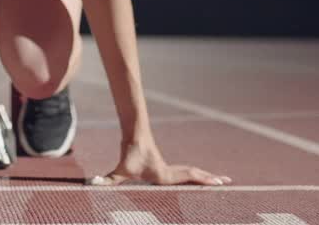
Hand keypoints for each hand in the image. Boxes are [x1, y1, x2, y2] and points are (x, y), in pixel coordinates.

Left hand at [88, 137, 231, 186]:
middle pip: (194, 174)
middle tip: (227, 182)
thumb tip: (91, 184)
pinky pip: (185, 172)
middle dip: (210, 179)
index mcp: (165, 175)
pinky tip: (200, 179)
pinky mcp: (165, 166)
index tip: (217, 182)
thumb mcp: (119, 171)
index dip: (202, 180)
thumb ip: (107, 179)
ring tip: (221, 181)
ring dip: (205, 177)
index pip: (187, 178)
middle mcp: (170, 171)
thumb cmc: (128, 153)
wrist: (134, 135)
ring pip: (191, 173)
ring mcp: (169, 168)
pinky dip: (195, 176)